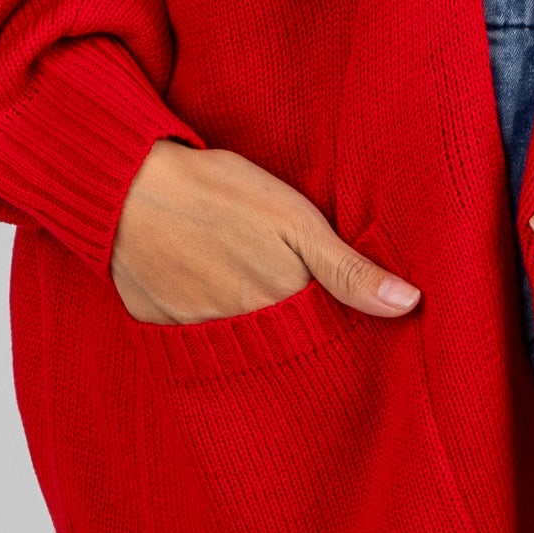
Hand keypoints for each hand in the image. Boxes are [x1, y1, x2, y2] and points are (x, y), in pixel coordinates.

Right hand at [110, 139, 421, 326]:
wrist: (125, 183)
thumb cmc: (218, 193)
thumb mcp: (296, 221)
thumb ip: (349, 271)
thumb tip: (408, 305)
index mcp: (278, 312)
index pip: (319, 343)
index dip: (328, 325)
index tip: (328, 306)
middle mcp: (236, 335)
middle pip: (276, 350)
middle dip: (287, 330)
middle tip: (272, 280)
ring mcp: (190, 333)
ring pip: (232, 345)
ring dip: (242, 324)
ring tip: (234, 273)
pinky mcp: (154, 323)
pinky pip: (187, 334)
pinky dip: (199, 316)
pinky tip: (199, 277)